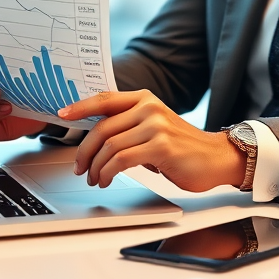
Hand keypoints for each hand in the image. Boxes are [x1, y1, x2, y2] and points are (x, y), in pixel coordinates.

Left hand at [59, 90, 246, 191]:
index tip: (62, 114)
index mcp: (144, 99)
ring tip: (95, 178)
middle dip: (84, 151)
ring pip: (109, 146)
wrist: (217, 158)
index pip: (105, 99)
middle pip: (102, 128)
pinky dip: (108, 172)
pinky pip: (121, 160)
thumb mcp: (154, 127)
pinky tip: (106, 180)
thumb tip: (96, 135)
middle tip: (79, 167)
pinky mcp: (160, 146)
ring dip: (96, 167)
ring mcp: (155, 126)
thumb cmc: (183, 147)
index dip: (80, 107)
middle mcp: (149, 108)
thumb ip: (129, 125)